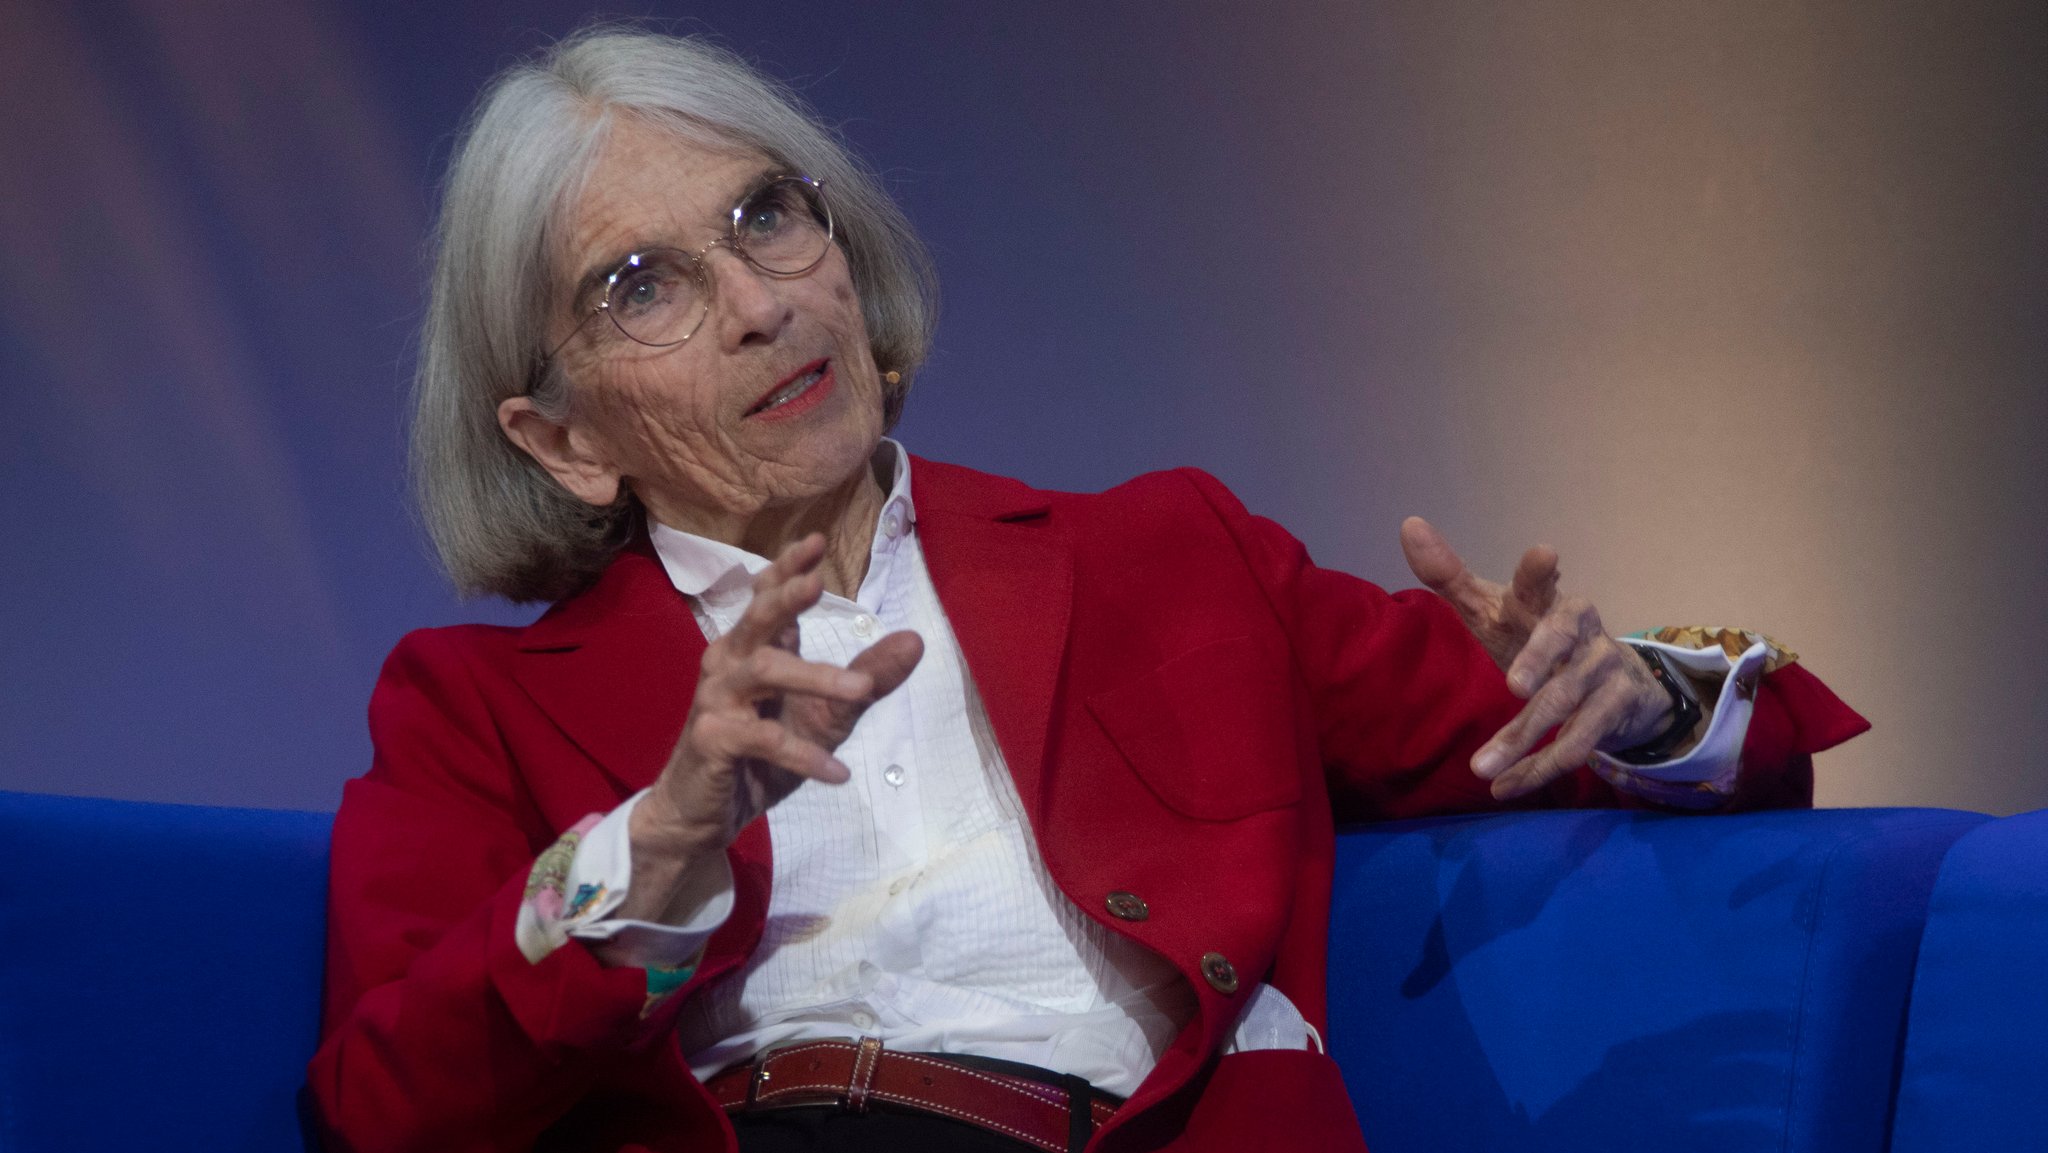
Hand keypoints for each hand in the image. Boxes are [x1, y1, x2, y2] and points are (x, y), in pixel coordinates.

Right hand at [620, 534, 922, 920]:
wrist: (706, 811)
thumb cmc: (763, 755)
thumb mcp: (828, 716)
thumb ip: (869, 679)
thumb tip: (916, 640)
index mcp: (754, 648)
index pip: (767, 596)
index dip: (788, 568)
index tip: (816, 541)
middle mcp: (730, 662)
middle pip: (759, 619)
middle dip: (787, 598)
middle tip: (817, 582)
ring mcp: (716, 698)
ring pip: (764, 670)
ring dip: (814, 676)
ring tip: (861, 689)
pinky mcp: (712, 739)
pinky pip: (762, 739)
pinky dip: (803, 754)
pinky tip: (838, 772)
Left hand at [1400, 517, 1680, 800]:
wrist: (1616, 683)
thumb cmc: (1536, 639)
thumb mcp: (1495, 610)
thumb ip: (1450, 576)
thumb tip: (1408, 524)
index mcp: (1545, 601)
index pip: (1540, 584)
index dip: (1540, 572)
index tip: (1545, 555)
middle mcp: (1582, 628)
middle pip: (1559, 644)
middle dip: (1539, 661)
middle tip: (1513, 686)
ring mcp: (1604, 668)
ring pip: (1564, 704)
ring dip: (1521, 740)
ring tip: (1479, 770)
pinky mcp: (1617, 709)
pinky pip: (1578, 744)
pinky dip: (1538, 769)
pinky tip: (1504, 788)